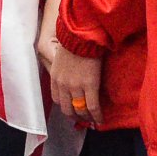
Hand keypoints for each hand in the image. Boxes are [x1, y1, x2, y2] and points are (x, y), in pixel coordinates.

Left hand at [38, 0, 103, 124]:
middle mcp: (62, 84)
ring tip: (93, 120)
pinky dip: (97, 116)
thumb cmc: (74, 42)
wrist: (82, 35)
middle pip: (66, 108)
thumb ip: (64, 70)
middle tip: (83, 118)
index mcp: (55, 77)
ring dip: (87, 117)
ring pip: (80, 110)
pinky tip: (101, 120)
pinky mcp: (89, 85)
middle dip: (75, 116)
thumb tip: (71, 76)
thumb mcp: (62, 58)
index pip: (57, 99)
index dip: (65, 107)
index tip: (72, 109)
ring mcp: (75, 86)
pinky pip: (92, 106)